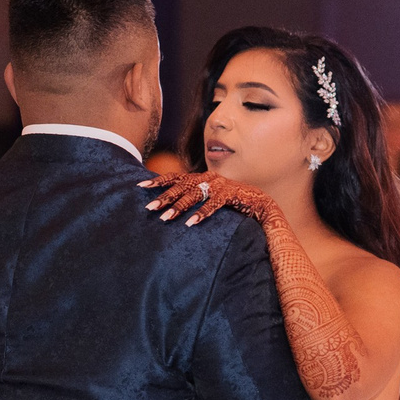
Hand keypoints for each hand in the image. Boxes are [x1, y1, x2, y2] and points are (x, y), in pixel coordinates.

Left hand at [138, 170, 268, 226]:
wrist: (258, 202)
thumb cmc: (230, 201)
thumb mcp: (209, 196)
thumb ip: (193, 196)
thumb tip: (170, 204)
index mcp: (201, 177)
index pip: (175, 177)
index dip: (158, 181)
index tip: (140, 186)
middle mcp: (208, 178)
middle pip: (181, 186)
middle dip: (164, 197)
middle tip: (149, 208)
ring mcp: (219, 185)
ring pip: (194, 195)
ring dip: (179, 207)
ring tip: (165, 218)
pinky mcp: (230, 194)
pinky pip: (213, 204)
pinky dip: (201, 213)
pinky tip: (191, 223)